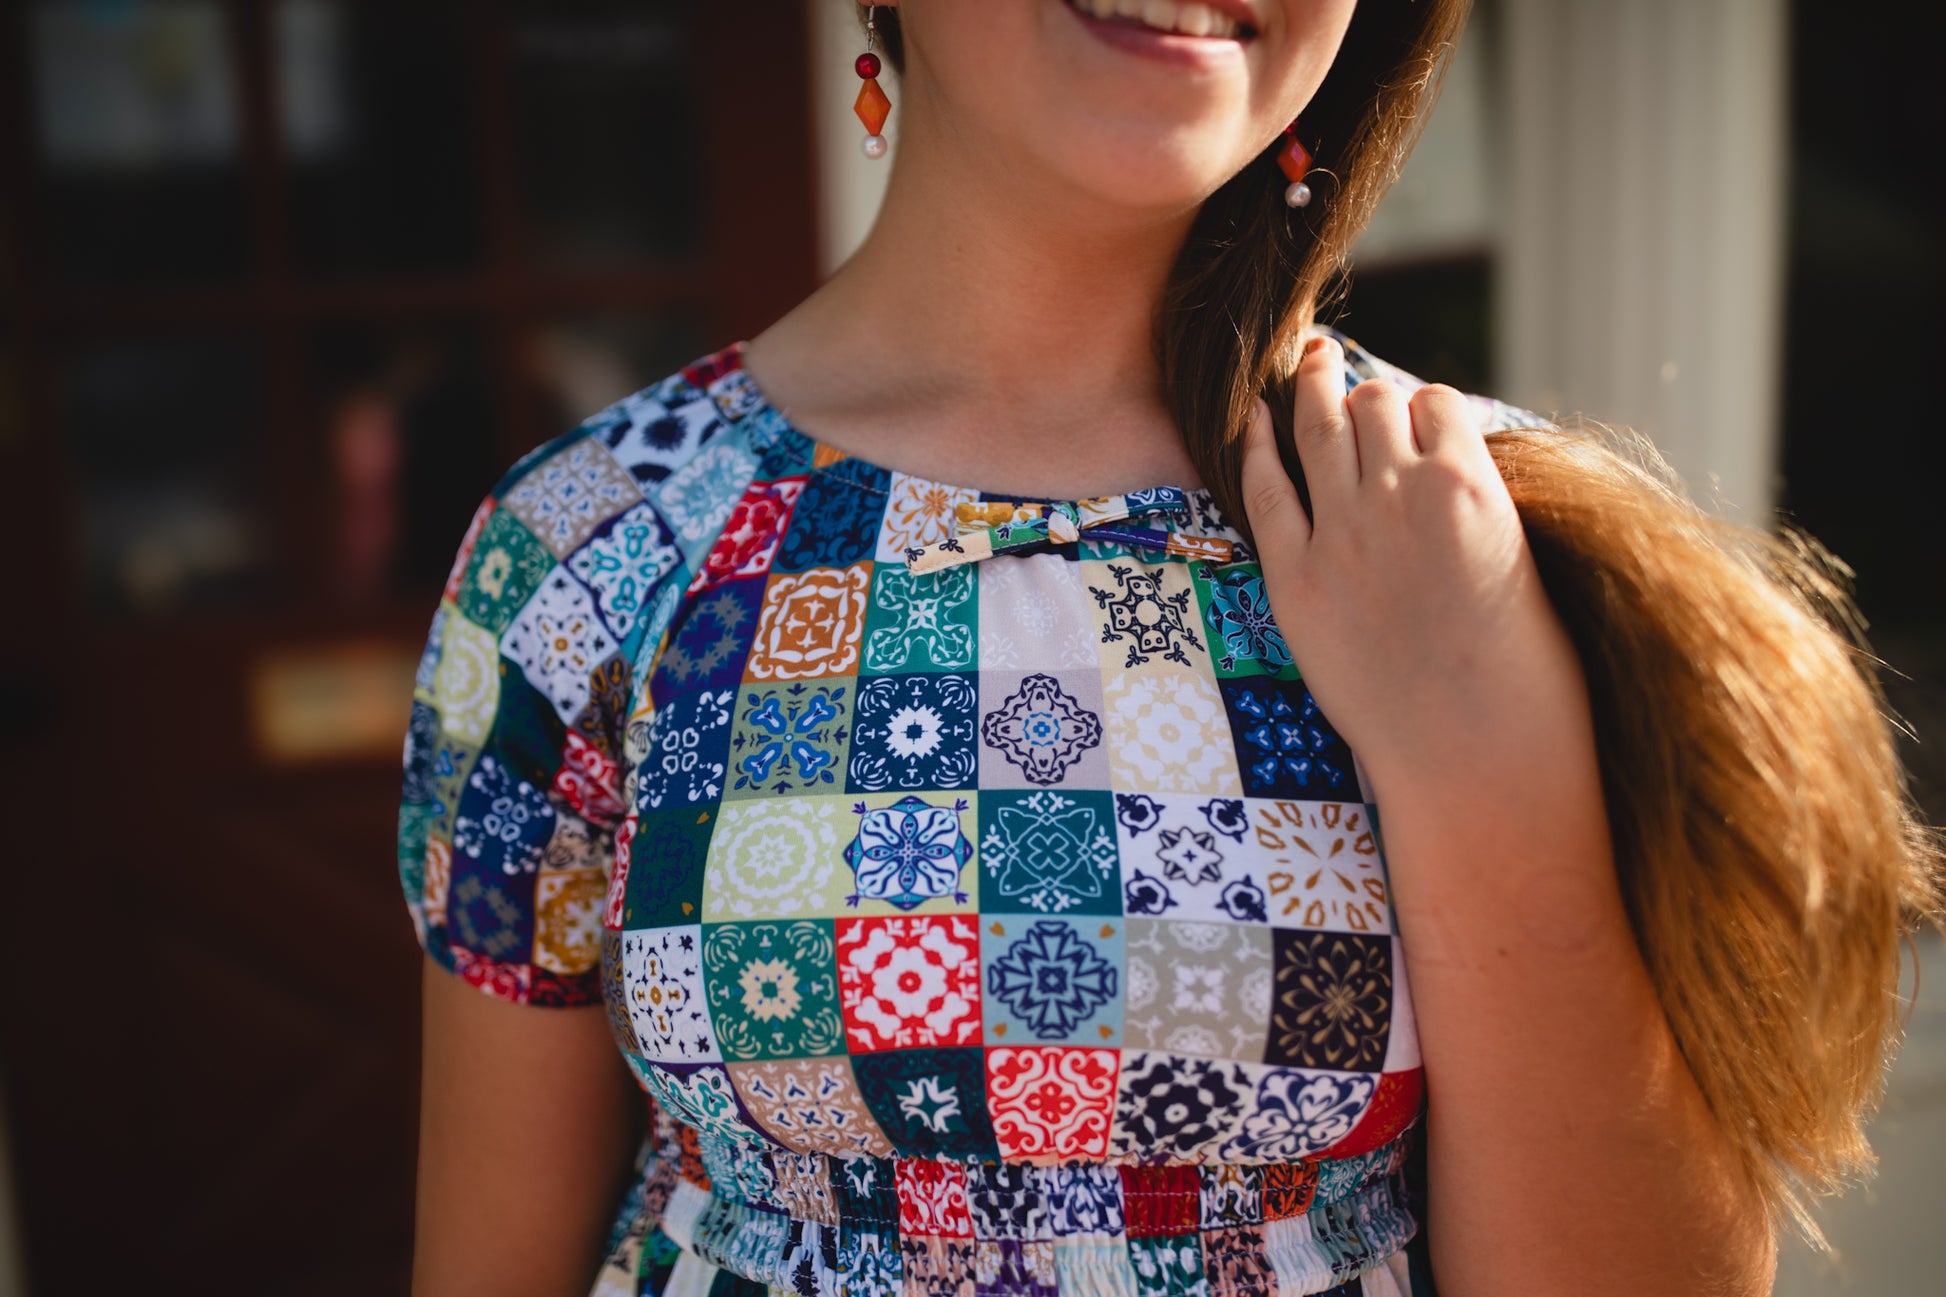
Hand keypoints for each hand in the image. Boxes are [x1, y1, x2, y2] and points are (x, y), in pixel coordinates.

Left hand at [1239, 336, 1588, 802]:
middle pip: (1373, 402)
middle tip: (1354, 388)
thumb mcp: (1521, 561)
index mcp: (1472, 486)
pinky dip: (1254, 445)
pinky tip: (1249, 419)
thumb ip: (1477, 504)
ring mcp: (1342, 536)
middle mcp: (1403, 496)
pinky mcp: (1296, 581)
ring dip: (1311, 388)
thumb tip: (1443, 467)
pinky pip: (1265, 490)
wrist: (1476, 756)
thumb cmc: (1520, 672)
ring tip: (1304, 364)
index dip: (1423, 409)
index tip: (1415, 421)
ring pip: (1318, 427)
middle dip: (1367, 394)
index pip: (1436, 402)